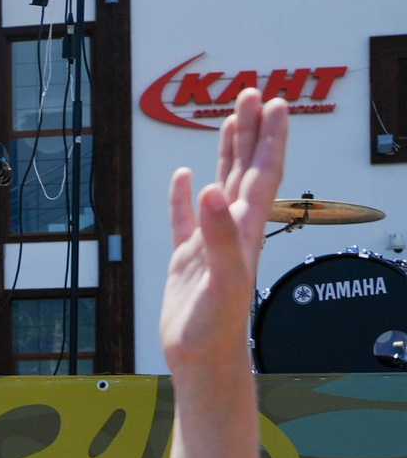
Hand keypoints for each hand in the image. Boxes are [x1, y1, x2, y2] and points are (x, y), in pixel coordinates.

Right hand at [159, 88, 284, 384]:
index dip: (269, 138)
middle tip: (251, 95)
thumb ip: (218, 234)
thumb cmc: (218, 327)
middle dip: (250, 132)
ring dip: (226, 154)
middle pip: (246, 170)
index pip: (262, 173)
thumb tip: (211, 189)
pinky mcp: (187, 259)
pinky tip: (185, 179)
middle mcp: (232, 230)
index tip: (273, 103)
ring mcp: (209, 243)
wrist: (204, 362)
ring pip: (222, 186)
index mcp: (244, 230)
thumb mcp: (222, 278)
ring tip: (229, 122)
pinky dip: (184, 195)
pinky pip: (185, 218)